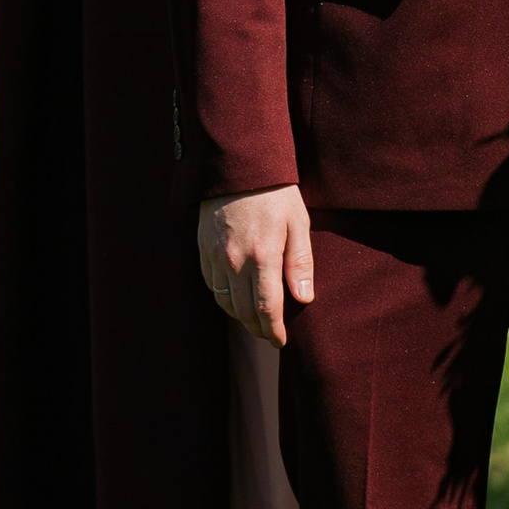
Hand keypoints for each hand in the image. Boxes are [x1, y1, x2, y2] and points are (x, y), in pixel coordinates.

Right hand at [199, 186, 313, 345]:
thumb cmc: (275, 193)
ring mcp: (215, 257)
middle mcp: (235, 262)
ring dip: (241, 318)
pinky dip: (225, 299)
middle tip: (271, 336)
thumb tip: (304, 298)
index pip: (267, 309)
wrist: (237, 167)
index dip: (274, 331)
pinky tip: (237, 299)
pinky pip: (212, 286)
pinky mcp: (203, 251)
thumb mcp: (298, 222)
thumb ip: (300, 262)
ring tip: (257, 322)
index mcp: (263, 256)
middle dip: (258, 330)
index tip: (281, 341)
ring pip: (225, 303)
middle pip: (244, 312)